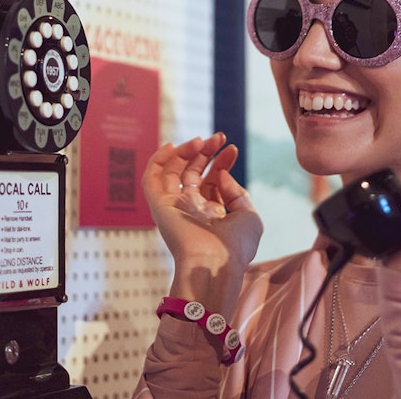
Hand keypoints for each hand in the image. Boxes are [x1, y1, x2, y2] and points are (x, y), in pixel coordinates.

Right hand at [142, 133, 262, 313]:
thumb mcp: (249, 216)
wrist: (214, 264)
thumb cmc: (236, 247)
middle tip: (219, 137)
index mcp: (212, 214)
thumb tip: (219, 174)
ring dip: (186, 152)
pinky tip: (173, 146)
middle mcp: (191, 210)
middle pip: (193, 173)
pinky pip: (151, 179)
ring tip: (202, 140)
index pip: (211, 181)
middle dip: (206, 153)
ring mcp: (175, 207)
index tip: (231, 148)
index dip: (221, 162)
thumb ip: (237, 192)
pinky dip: (158, 161)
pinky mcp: (160, 207)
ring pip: (173, 172)